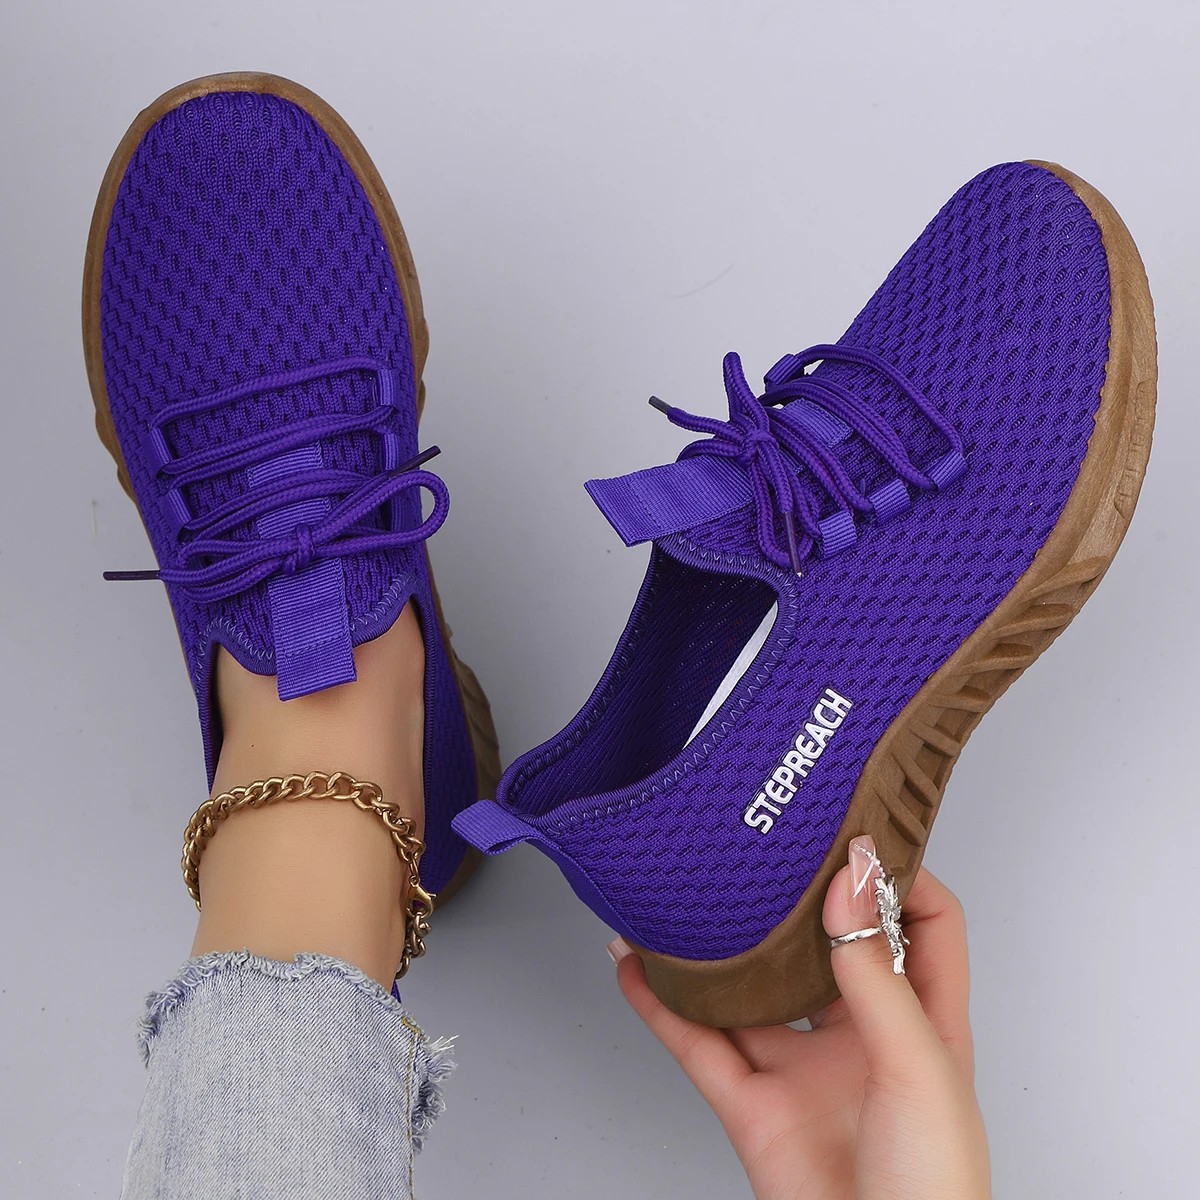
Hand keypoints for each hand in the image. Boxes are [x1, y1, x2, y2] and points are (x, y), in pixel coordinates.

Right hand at [612, 839, 990, 1198]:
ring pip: (748, 989)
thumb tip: (855, 880)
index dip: (898, 876)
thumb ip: (877, 973)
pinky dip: (659, 1003)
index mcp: (922, 1020)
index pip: (923, 923)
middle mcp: (860, 1036)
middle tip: (766, 846)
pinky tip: (635, 966)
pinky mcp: (750, 1103)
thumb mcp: (920, 1065)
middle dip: (795, 899)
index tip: (857, 836)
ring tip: (689, 895)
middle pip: (825, 946)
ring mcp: (802, 1068)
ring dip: (715, 948)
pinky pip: (696, 1041)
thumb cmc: (935, 1190)